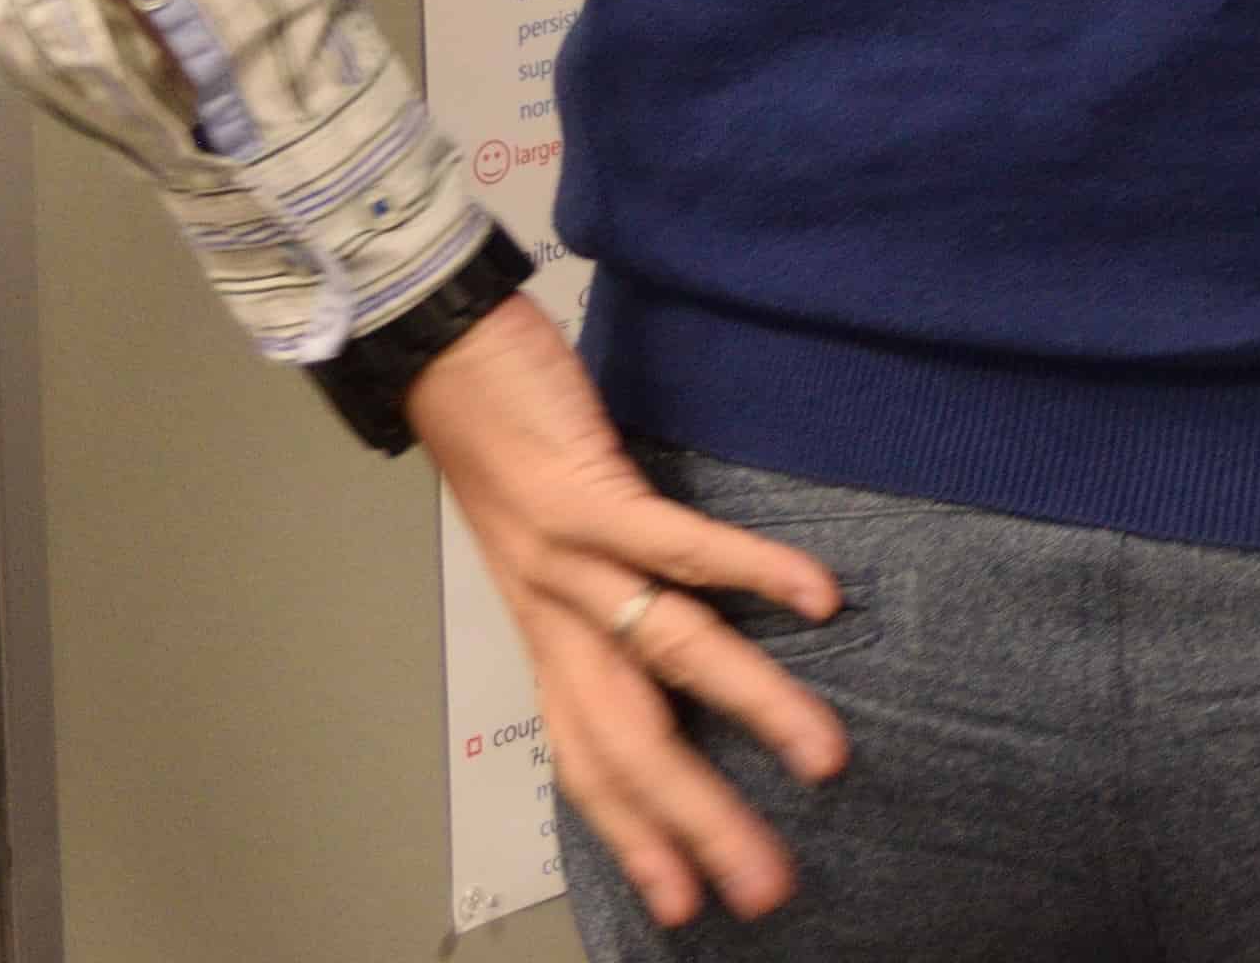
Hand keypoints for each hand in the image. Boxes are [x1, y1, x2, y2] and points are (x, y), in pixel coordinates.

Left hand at [401, 291, 845, 927]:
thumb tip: (675, 640)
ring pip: (668, 658)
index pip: (590, 763)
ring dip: (752, 713)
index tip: (687, 904)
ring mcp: (567, 560)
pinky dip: (750, 575)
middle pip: (631, 744)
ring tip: (823, 756)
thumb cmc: (507, 444)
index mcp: (548, 635)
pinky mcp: (587, 493)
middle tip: (764, 885)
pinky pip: (678, 546)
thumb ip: (602, 598)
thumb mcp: (549, 545)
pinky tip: (815, 600)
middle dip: (698, 824)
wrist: (435, 355)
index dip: (637, 838)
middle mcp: (553, 616)